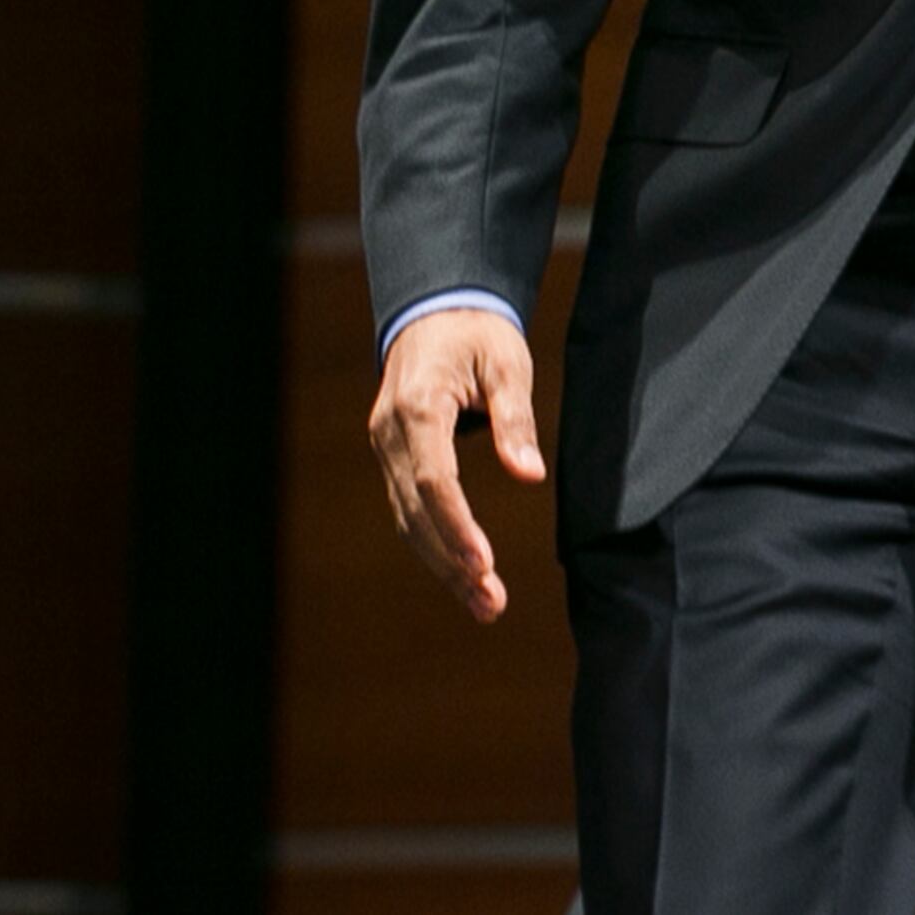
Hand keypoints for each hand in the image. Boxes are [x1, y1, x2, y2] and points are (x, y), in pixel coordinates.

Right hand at [368, 305, 546, 621]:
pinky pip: (409, 508)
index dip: (457, 526)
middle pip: (417, 511)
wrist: (435, 309)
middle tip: (490, 604)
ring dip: (442, 564)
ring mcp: (385, 446)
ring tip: (484, 605)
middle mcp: (390, 432)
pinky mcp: (392, 456)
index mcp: (419, 405)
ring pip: (408, 519)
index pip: (433, 479)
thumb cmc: (477, 332)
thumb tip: (529, 474)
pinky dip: (434, 544)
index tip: (484, 564)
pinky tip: (462, 574)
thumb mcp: (507, 363)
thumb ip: (515, 419)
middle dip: (452, 562)